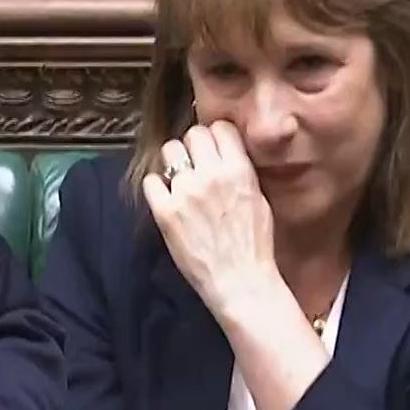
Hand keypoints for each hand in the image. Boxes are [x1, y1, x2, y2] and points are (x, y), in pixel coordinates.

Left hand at [140, 121, 279, 317]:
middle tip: (195, 164)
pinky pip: (150, 181)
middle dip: (193, 147)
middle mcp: (211, 175)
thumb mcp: (259, 200)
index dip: (215, 136)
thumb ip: (241, 172)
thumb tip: (226, 153)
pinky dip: (157, 187)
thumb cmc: (254, 246)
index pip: (219, 128)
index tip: (213, 148)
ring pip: (169, 151)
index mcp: (239, 171)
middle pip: (192, 134)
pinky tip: (166, 198)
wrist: (240, 281)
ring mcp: (185, 192)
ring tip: (180, 180)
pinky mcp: (165, 211)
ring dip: (173, 162)